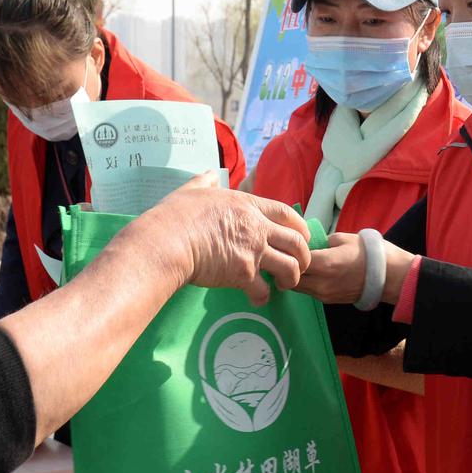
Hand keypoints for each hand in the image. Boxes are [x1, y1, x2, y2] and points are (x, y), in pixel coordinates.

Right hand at [145, 174, 311, 306]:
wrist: (167, 241)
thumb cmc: (175, 216)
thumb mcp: (192, 190)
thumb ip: (205, 182)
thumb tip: (209, 174)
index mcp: (247, 205)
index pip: (286, 213)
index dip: (300, 226)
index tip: (302, 237)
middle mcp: (256, 227)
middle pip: (297, 241)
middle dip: (304, 255)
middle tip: (299, 265)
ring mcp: (252, 251)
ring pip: (290, 266)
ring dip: (291, 278)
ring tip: (284, 285)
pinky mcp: (243, 274)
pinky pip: (263, 289)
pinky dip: (263, 297)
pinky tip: (257, 298)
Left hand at [297, 232, 416, 307]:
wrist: (389, 276)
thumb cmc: (368, 253)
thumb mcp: (343, 238)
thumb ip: (321, 242)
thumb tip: (309, 244)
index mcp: (324, 264)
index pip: (293, 261)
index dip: (286, 253)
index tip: (285, 245)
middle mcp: (321, 283)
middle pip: (290, 279)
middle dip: (286, 268)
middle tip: (285, 257)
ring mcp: (324, 294)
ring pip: (298, 288)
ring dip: (294, 277)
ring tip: (297, 265)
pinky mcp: (329, 301)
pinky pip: (309, 292)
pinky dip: (305, 283)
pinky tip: (309, 273)